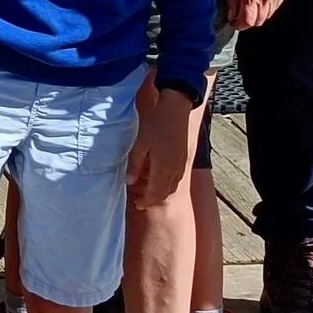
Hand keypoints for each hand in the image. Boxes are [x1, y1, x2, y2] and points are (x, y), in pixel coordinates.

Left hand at [126, 87, 195, 206]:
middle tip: (141, 199)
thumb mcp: (140, 144)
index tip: (137, 204)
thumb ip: (134, 165)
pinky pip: (176, 178)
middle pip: (165, 193)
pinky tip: (159, 176)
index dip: (146, 201)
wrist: (176, 108)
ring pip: (172, 186)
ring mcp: (181, 164)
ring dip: (161, 191)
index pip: (155, 194)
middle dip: (153, 199)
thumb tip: (129, 182)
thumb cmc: (156, 124)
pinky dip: (167, 183)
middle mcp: (174, 170)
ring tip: (148, 189)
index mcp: (162, 168)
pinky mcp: (184, 157)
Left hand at [226, 0, 288, 32]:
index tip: (234, 23)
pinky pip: (275, 7)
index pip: (247, 21)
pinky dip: (267, 8)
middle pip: (258, 21)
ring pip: (267, 15)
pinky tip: (261, 1)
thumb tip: (232, 16)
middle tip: (241, 16)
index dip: (239, 25)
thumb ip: (232, 0)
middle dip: (248, 22)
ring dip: (258, 15)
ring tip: (251, 7)